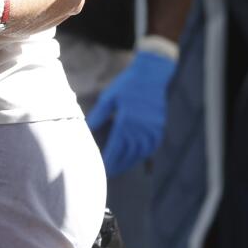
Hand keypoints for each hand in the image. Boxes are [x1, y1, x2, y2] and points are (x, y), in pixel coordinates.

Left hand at [86, 46, 176, 175]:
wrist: (151, 75)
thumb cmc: (126, 85)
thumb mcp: (109, 97)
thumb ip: (99, 115)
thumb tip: (87, 128)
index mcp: (127, 120)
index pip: (117, 146)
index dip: (109, 159)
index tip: (102, 167)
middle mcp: (142, 127)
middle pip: (129, 152)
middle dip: (118, 164)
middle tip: (108, 172)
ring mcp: (153, 128)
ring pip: (141, 152)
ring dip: (131, 162)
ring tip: (120, 168)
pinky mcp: (159, 127)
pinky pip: (152, 146)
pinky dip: (144, 154)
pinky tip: (136, 158)